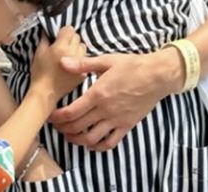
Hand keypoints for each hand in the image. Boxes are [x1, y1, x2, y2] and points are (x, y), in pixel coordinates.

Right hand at [30, 26, 86, 102]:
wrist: (45, 93)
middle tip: (62, 47)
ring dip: (76, 48)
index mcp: (61, 47)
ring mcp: (79, 64)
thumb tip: (49, 30)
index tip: (59, 37)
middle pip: (77, 37)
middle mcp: (72, 53)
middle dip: (70, 39)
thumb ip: (45, 38)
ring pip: (83, 47)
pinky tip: (72, 65)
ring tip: (68, 55)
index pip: (69, 29)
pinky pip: (84, 60)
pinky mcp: (83, 74)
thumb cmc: (39, 72)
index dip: (63, 32)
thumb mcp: (39, 52)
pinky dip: (79, 60)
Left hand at [49, 49, 179, 150]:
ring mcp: (116, 120)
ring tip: (70, 136)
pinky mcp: (126, 126)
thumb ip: (83, 64)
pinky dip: (98, 147)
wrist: (157, 75)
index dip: (59, 117)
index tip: (51, 116)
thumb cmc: (132, 65)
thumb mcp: (107, 60)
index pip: (72, 112)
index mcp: (98, 93)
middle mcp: (105, 110)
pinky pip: (110, 142)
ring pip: (91, 138)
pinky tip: (91, 143)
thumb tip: (63, 61)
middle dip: (64, 129)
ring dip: (77, 140)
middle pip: (78, 127)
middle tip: (57, 126)